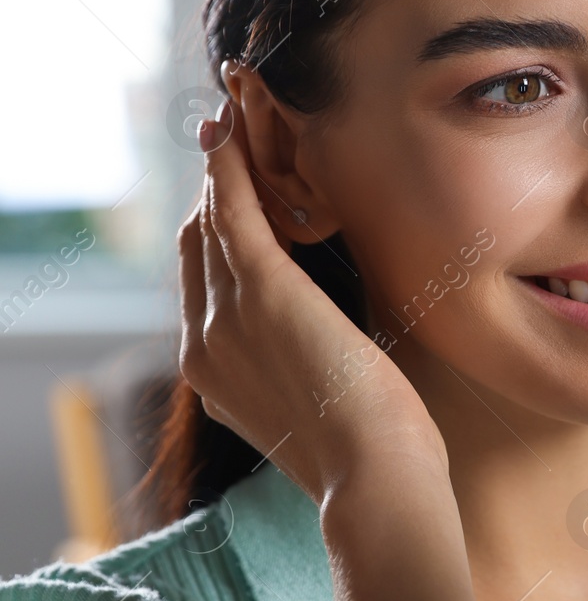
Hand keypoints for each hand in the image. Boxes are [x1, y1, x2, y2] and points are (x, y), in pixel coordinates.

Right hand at [177, 73, 448, 504]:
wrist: (376, 480)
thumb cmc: (371, 453)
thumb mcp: (320, 404)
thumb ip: (303, 366)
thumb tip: (325, 341)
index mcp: (215, 372)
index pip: (205, 283)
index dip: (215, 232)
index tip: (233, 193)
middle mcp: (203, 344)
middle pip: (198, 246)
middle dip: (213, 190)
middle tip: (231, 139)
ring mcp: (224, 318)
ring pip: (211, 222)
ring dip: (222, 167)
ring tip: (236, 120)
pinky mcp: (263, 294)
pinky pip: (234, 214)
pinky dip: (231, 171)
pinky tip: (236, 136)